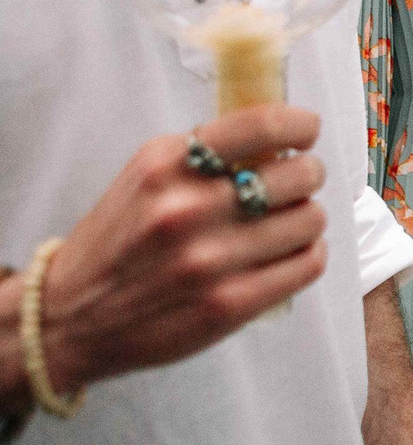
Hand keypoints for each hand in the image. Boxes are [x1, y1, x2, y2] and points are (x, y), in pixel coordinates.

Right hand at [39, 104, 327, 395]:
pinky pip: (307, 264)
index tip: (305, 134)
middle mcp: (187, 208)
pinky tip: (285, 255)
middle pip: (301, 175)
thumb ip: (206, 154)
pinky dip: (306, 256)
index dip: (300, 126)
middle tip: (291, 188)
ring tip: (283, 226)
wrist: (70, 318)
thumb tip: (281, 141)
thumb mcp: (145, 178)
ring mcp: (209, 259)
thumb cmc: (118, 243)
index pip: (264, 126)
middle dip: (305, 178)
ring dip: (305, 220)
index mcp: (166, 166)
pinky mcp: (229, 304)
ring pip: (310, 220)